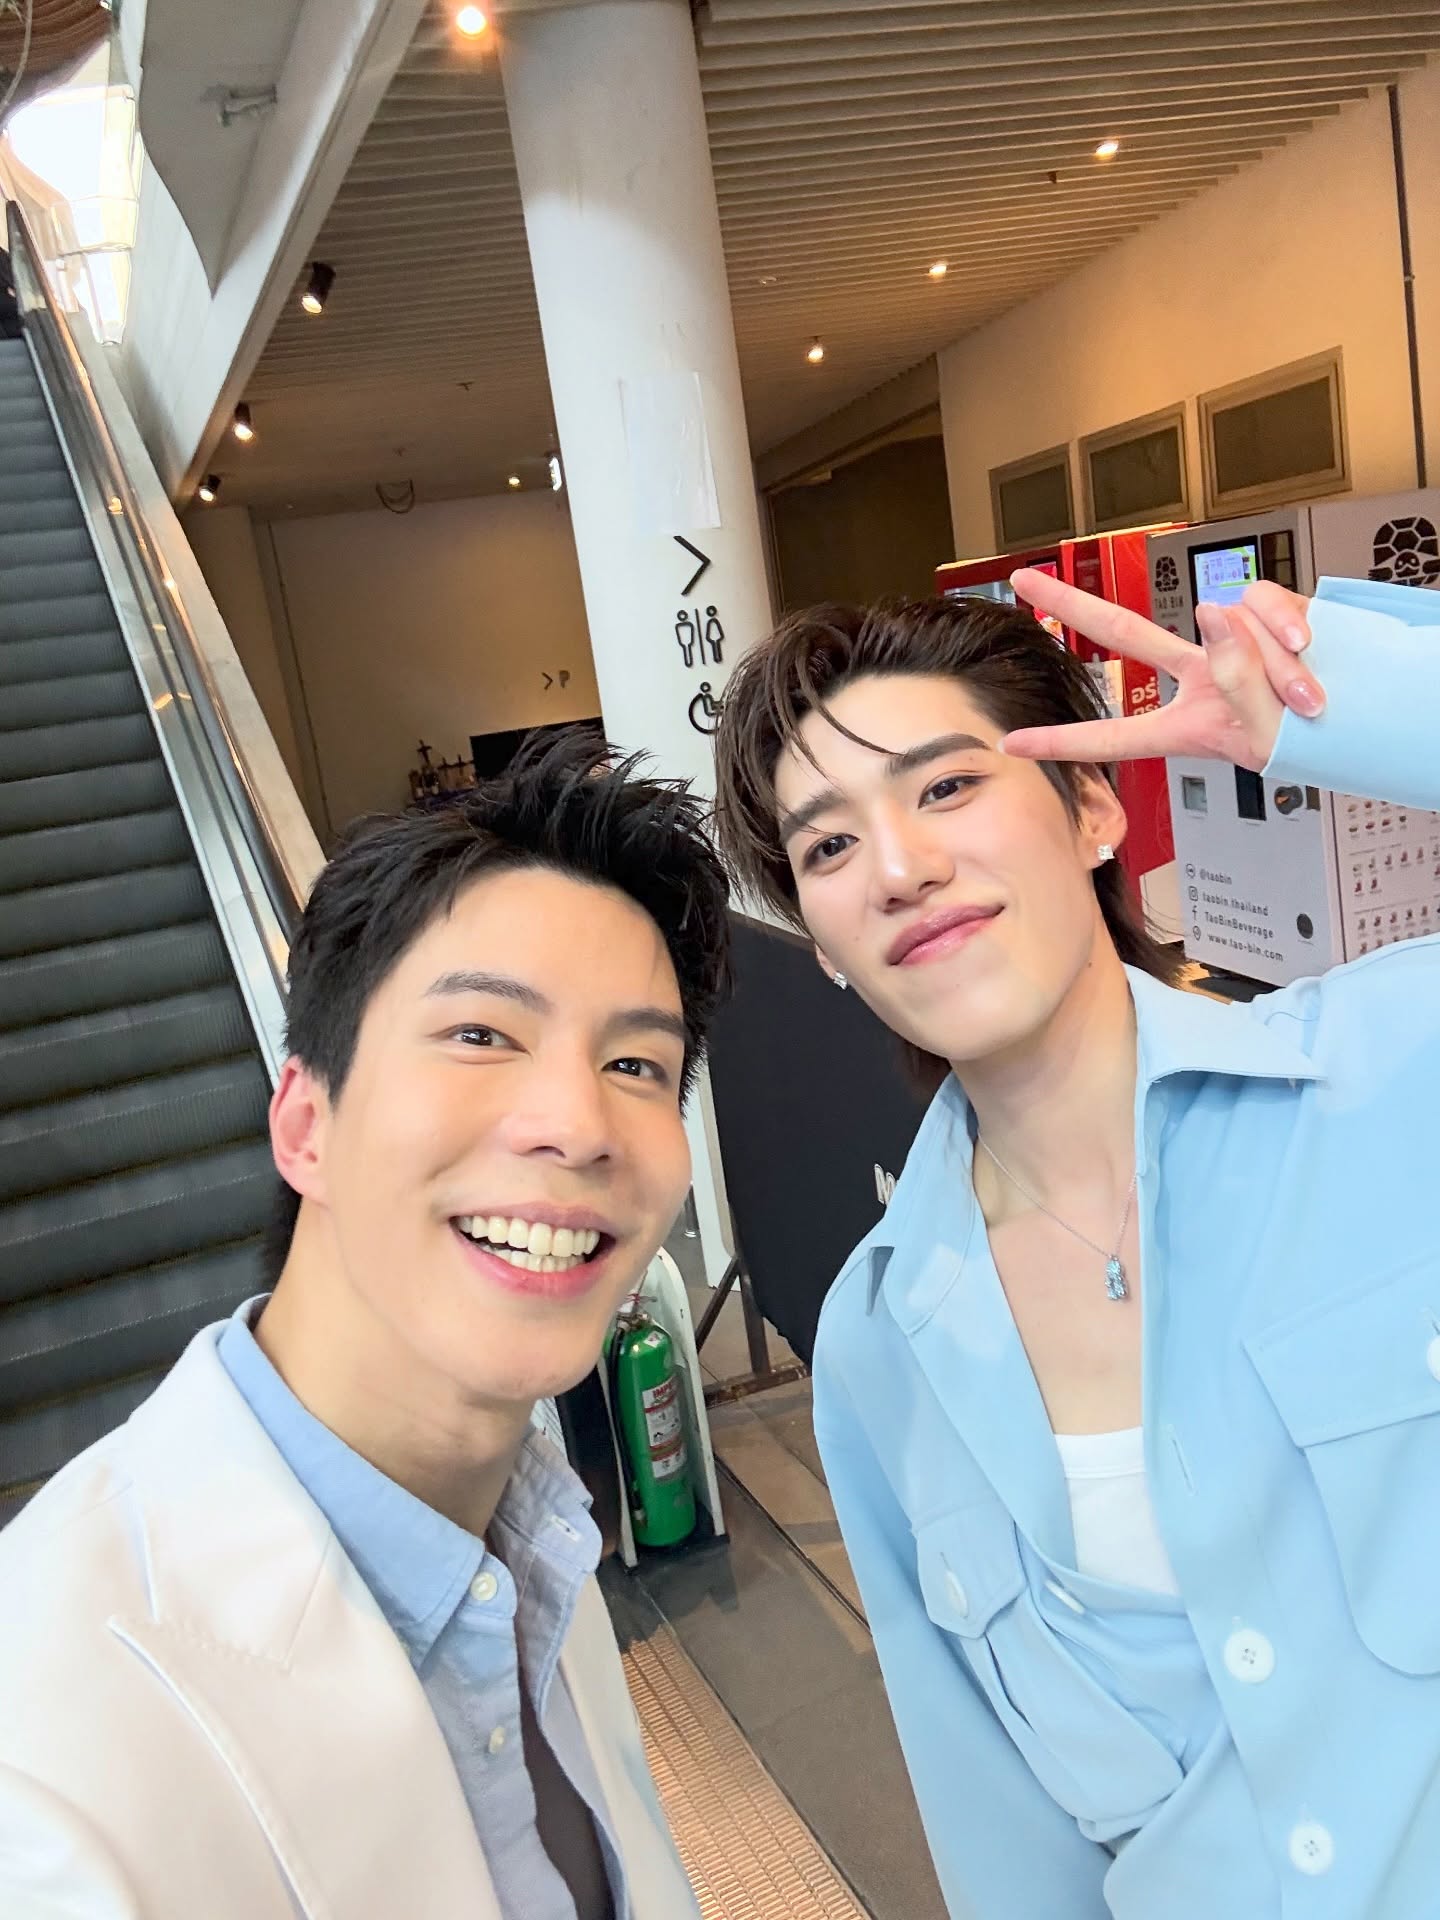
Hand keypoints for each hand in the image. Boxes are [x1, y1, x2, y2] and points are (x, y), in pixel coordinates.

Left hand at [1000, 570, 1325, 772]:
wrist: (1365, 717)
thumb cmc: (1311, 742)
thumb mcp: (1267, 730)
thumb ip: (1235, 675)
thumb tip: (1210, 611)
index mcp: (1186, 723)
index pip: (1114, 733)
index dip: (1063, 742)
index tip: (1012, 743)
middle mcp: (1199, 676)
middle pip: (1123, 631)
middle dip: (1071, 605)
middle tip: (1021, 581)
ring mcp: (1232, 642)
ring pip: (1227, 619)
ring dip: (1271, 658)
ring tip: (1304, 692)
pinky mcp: (1267, 616)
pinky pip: (1264, 601)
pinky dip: (1286, 626)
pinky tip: (1308, 650)